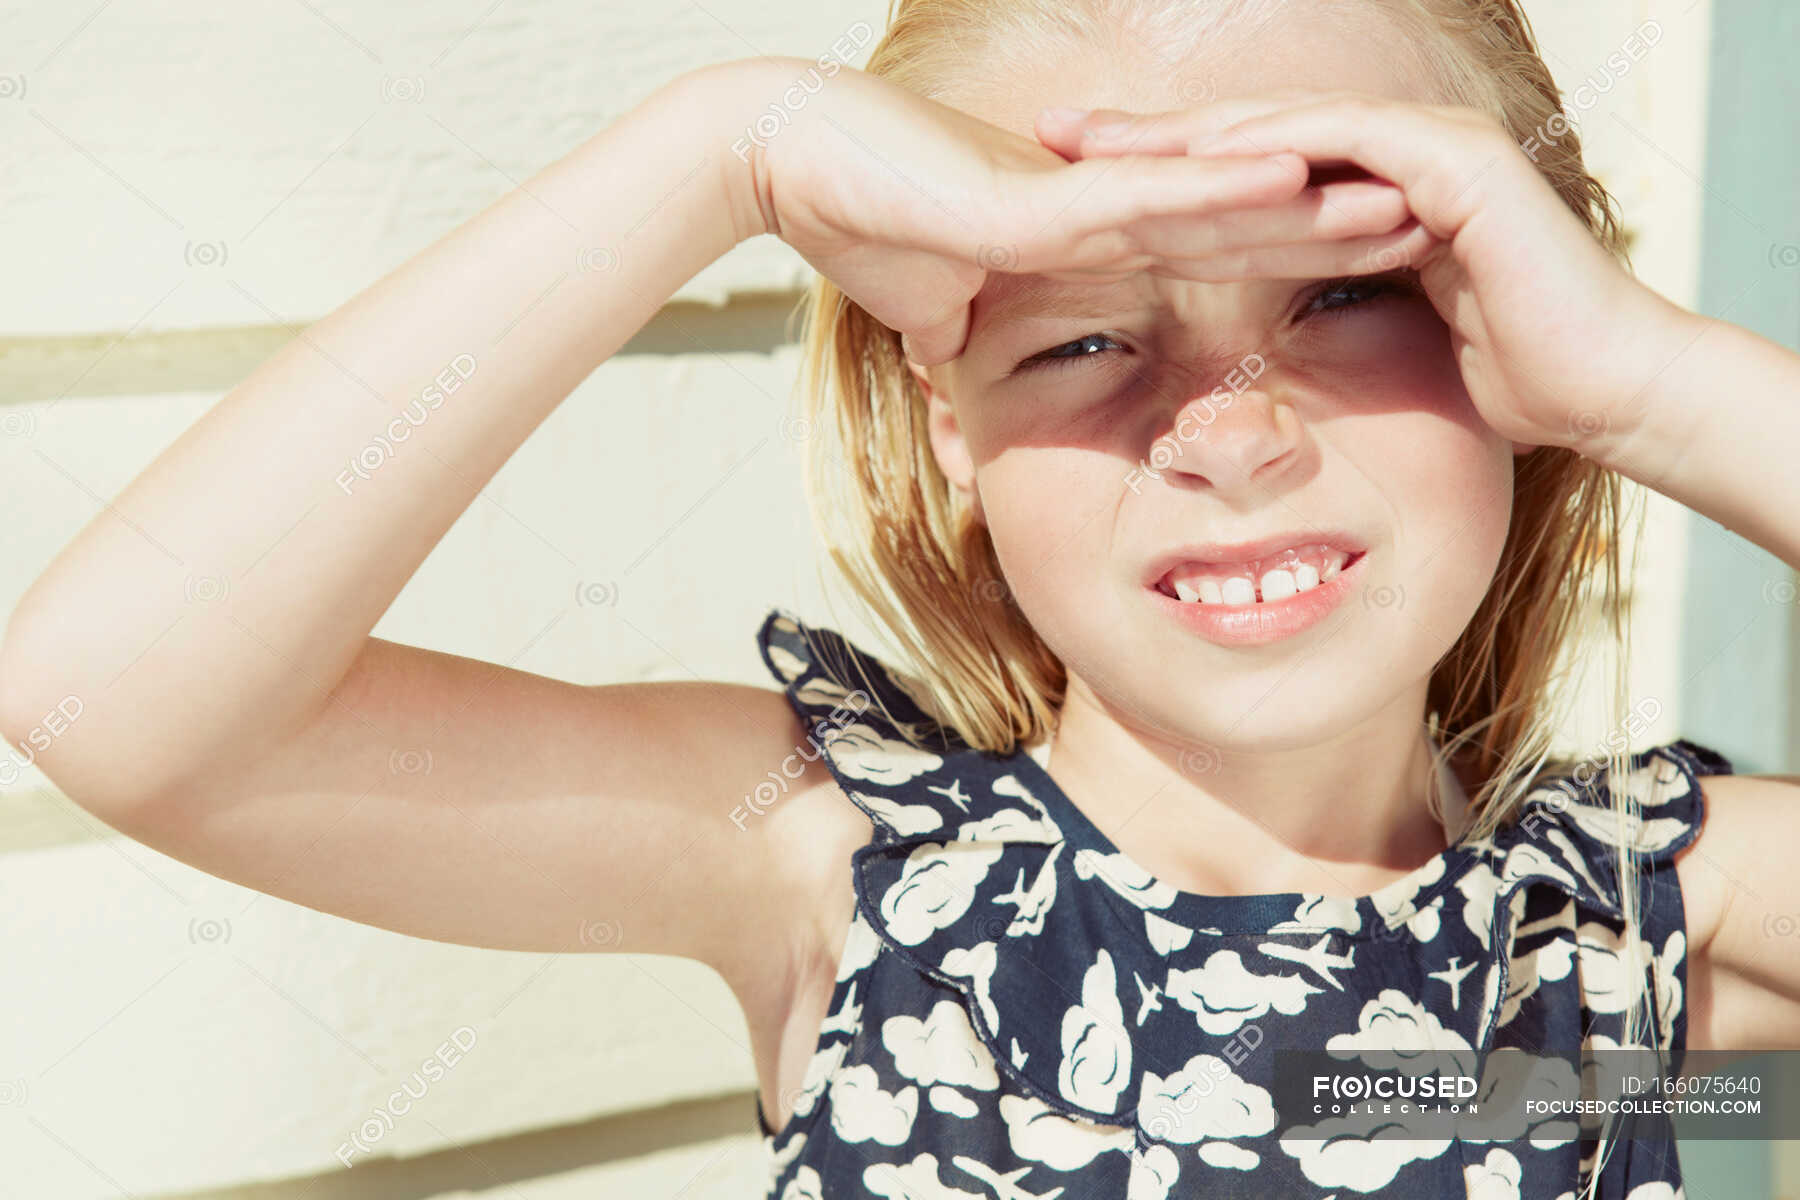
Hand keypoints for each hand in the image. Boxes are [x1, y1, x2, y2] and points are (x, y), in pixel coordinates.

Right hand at [733, 62, 1435, 363]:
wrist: (788, 164)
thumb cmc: (855, 225)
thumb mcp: (933, 311)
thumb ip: (968, 337)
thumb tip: (961, 374)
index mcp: (1089, 231)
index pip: (1214, 241)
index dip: (1295, 247)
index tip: (1369, 262)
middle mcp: (1102, 202)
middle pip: (1243, 211)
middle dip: (1337, 222)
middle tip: (1434, 222)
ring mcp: (1079, 194)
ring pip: (1219, 195)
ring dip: (1313, 200)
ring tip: (1407, 199)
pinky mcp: (1044, 200)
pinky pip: (1152, 199)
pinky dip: (1227, 190)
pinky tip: (1305, 176)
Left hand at [1035, 93, 1698, 454]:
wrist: (1604, 390)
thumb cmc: (1507, 382)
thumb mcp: (1385, 344)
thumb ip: (1328, 323)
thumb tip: (1261, 367)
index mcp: (1366, 193)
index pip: (1243, 172)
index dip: (1158, 176)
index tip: (1071, 189)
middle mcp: (1393, 155)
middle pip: (1246, 135)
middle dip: (1148, 135)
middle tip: (1054, 133)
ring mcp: (1427, 148)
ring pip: (1283, 125)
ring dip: (1188, 131)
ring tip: (1102, 138)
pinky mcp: (1454, 163)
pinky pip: (1344, 142)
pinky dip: (1272, 149)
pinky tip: (1200, 158)